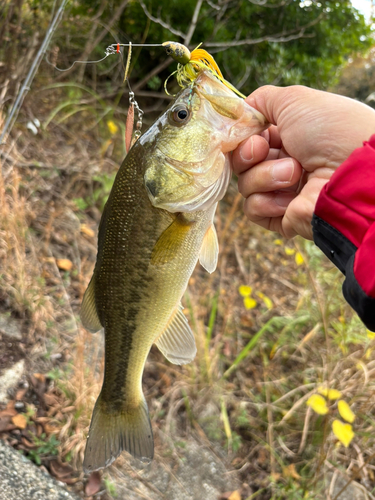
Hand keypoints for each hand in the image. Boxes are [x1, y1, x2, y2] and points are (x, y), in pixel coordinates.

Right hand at [232, 85, 374, 238]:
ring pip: (245, 185)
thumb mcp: (294, 100)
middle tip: (263, 151)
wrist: (353, 173)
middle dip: (248, 154)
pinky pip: (252, 209)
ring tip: (295, 173)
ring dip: (265, 176)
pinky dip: (267, 201)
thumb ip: (260, 101)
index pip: (249, 138)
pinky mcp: (281, 217)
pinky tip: (289, 198)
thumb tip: (238, 111)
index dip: (243, 135)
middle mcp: (284, 163)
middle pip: (242, 161)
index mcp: (289, 137)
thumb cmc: (329, 131)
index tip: (250, 131)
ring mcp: (283, 191)